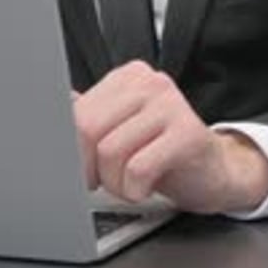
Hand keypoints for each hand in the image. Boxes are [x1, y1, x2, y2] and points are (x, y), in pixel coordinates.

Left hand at [73, 61, 267, 212]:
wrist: (214, 170)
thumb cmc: (162, 152)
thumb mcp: (122, 129)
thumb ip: (91, 117)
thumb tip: (53, 107)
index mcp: (128, 77)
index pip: (78, 110)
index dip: (72, 149)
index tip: (79, 168)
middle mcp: (149, 82)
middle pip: (89, 128)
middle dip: (88, 167)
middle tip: (102, 181)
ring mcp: (171, 104)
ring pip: (110, 151)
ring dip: (114, 183)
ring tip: (129, 184)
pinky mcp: (188, 133)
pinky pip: (138, 169)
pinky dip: (134, 190)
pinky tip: (145, 187)